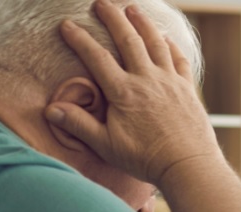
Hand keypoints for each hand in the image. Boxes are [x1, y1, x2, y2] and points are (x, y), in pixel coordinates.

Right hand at [44, 1, 221, 184]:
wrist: (189, 167)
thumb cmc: (147, 159)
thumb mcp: (107, 145)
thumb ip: (79, 124)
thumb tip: (51, 109)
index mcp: (124, 92)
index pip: (96, 57)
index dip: (79, 39)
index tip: (66, 25)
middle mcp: (147, 80)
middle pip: (128, 40)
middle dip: (112, 18)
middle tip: (101, 2)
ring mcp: (170, 82)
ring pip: (156, 43)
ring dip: (143, 23)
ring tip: (132, 9)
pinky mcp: (187, 89)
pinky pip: (179, 60)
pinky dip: (171, 45)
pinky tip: (165, 39)